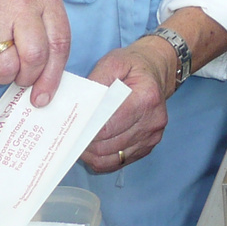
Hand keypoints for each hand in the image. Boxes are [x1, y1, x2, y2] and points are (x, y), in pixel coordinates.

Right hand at [0, 0, 71, 106]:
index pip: (60, 43)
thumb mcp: (35, 14)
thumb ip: (48, 42)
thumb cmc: (4, 10)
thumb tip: (46, 91)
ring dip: (4, 77)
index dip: (53, 75)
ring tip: (0, 63)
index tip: (45, 95)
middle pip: (35, 56)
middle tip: (21, 77)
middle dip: (28, 77)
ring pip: (7, 67)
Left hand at [80, 38, 174, 172]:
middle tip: (69, 136)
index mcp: (146, 98)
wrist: (156, 71)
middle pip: (109, 145)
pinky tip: (93, 148)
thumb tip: (80, 109)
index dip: (86, 130)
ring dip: (91, 154)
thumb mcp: (112, 63)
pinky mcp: (148, 146)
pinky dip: (102, 159)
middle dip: (85, 143)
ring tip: (79, 141)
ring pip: (112, 158)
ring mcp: (152, 136)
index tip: (70, 128)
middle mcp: (153, 121)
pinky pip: (119, 162)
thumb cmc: (133, 66)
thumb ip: (95, 83)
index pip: (109, 126)